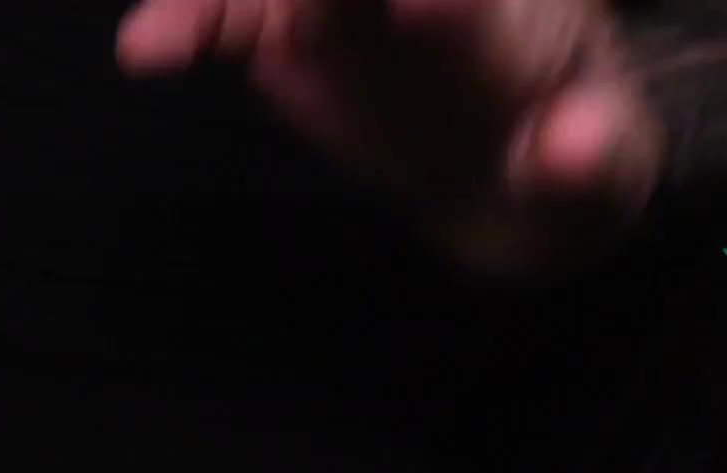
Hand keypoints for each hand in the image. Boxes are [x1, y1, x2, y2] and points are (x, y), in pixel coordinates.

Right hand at [116, 0, 665, 272]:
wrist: (503, 184)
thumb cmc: (561, 174)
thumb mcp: (596, 186)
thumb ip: (591, 163)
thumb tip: (571, 150)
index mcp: (525, 9)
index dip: (458, 1)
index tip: (432, 5)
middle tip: (301, 4)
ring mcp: (357, 1)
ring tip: (172, 33)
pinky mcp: (292, 29)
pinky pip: (232, 16)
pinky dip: (188, 23)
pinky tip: (144, 51)